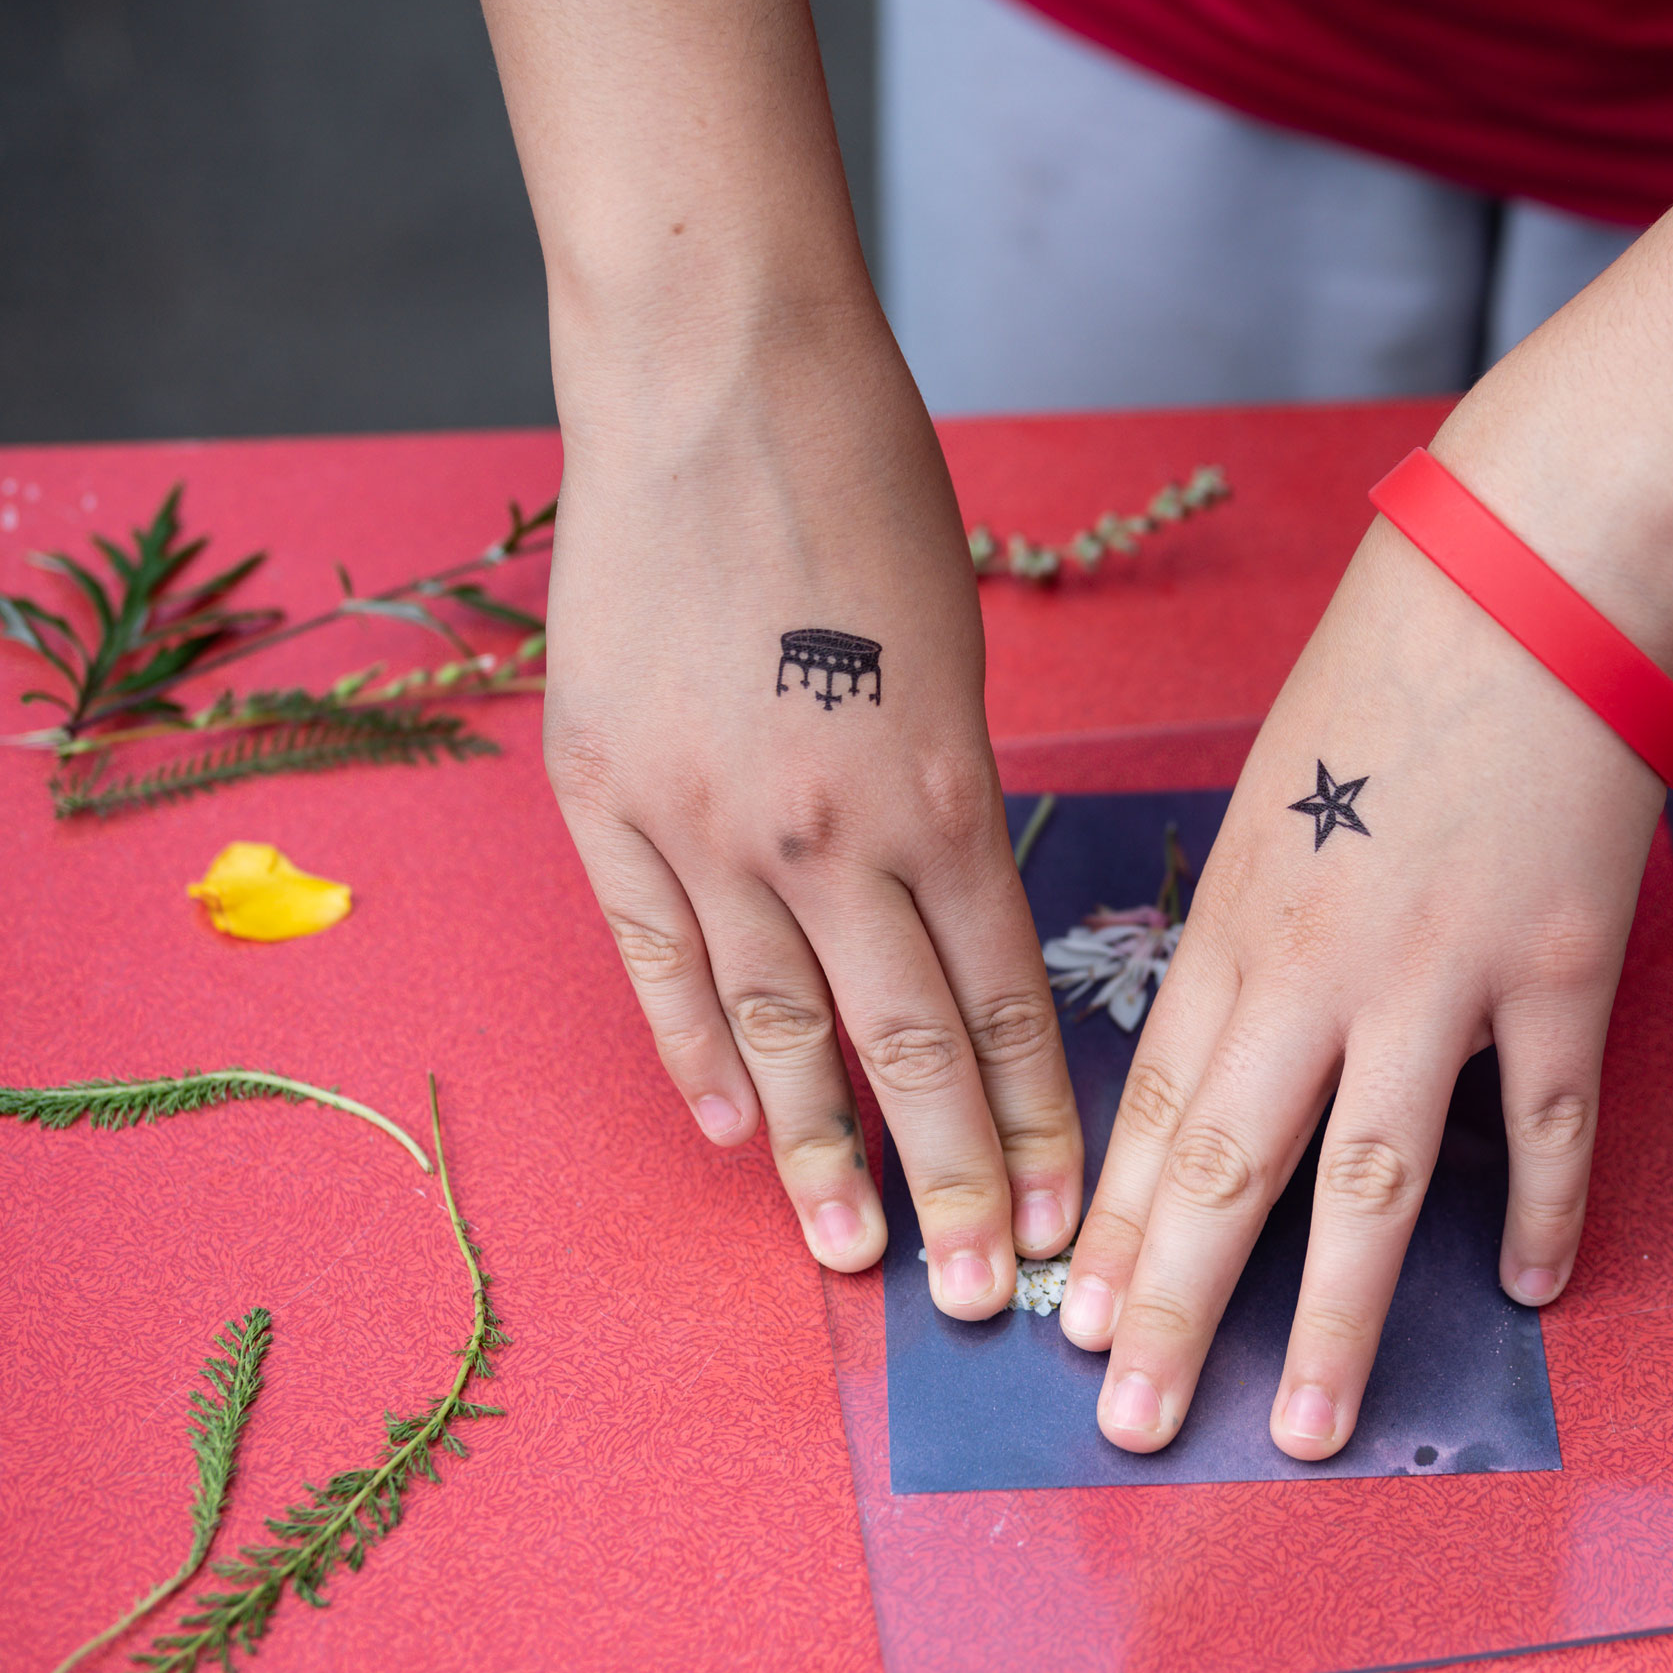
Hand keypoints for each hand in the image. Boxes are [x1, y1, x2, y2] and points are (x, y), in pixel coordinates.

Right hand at [541, 327, 1080, 1311]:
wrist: (709, 370)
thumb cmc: (865, 485)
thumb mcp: (956, 652)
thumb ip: (951, 798)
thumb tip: (953, 923)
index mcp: (941, 790)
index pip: (1002, 1004)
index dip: (1041, 1122)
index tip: (1072, 1220)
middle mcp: (826, 833)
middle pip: (904, 1051)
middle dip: (959, 1185)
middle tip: (986, 1302)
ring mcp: (701, 823)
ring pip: (777, 1034)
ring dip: (824, 1162)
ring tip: (860, 1261)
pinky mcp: (600, 797)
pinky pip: (654, 963)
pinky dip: (697, 1056)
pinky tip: (735, 1137)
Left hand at [1055, 520, 1665, 1457]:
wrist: (1530, 583)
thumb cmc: (1384, 676)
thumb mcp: (1268, 800)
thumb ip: (1247, 935)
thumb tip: (1228, 1055)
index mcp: (1236, 922)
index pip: (1155, 1109)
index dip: (1111, 1228)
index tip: (1071, 1323)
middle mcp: (1318, 968)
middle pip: (1230, 1170)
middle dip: (1173, 1310)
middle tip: (1134, 1423)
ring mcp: (1441, 977)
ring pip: (1373, 1183)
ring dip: (1336, 1318)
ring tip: (1309, 1425)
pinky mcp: (1558, 969)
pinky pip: (1546, 1125)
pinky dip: (1539, 1215)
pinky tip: (1527, 1291)